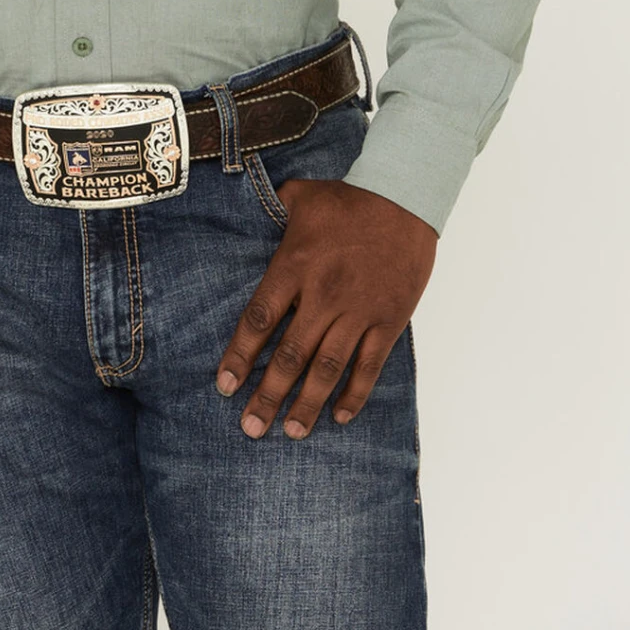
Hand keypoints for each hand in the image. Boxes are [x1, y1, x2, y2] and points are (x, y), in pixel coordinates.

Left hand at [216, 178, 436, 438]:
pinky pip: (368, 366)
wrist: (404, 199)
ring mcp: (357, 312)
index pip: (260, 320)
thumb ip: (273, 211)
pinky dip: (355, 394)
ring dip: (308, 404)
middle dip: (268, 396)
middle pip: (289, 355)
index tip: (225, 385)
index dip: (240, 356)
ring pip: (327, 368)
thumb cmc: (349, 199)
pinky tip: (340, 416)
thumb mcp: (302, 197)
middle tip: (250, 428)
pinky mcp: (387, 321)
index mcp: (294, 267)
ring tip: (291, 432)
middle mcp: (322, 296)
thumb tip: (249, 209)